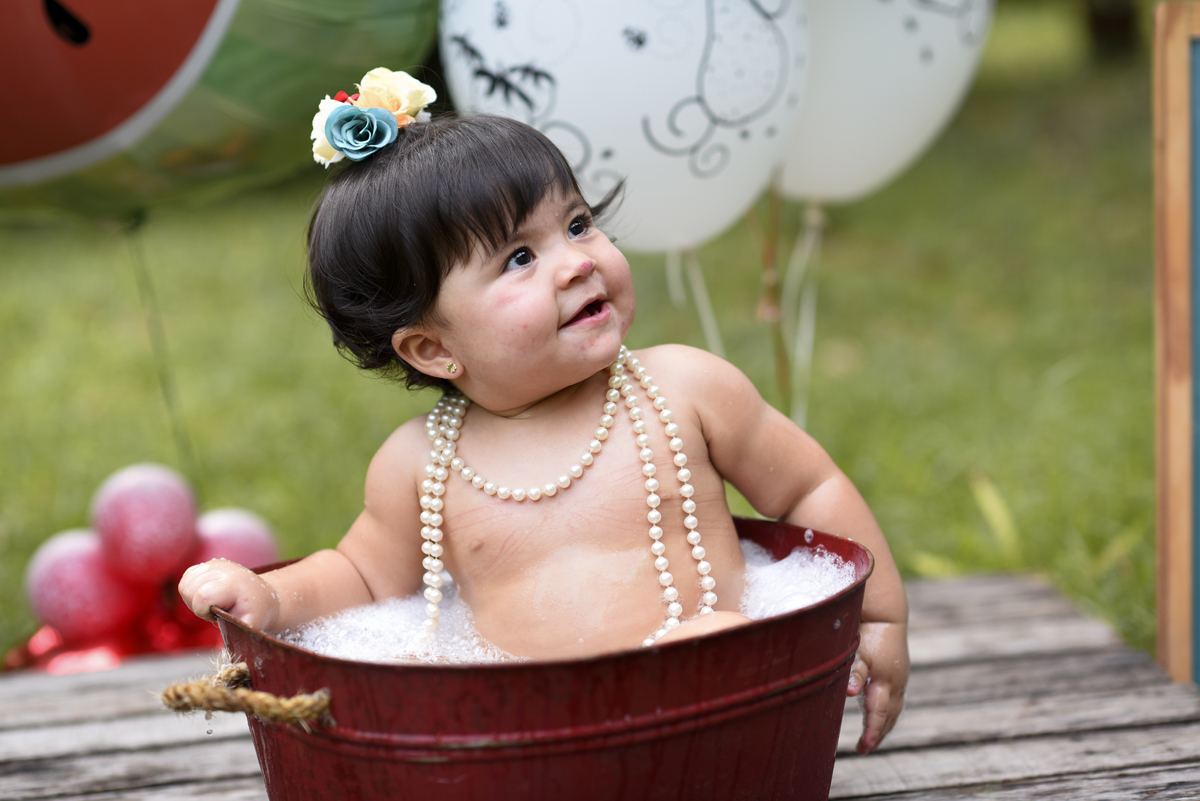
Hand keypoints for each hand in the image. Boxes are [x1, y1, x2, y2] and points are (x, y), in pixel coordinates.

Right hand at [178, 559, 280, 630]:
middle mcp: (224, 569)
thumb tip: (229, 661)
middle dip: (196, 604)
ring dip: (193, 596)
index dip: (203, 610)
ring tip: (213, 602)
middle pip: (188, 588)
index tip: (217, 615)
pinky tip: (209, 594)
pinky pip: (187, 577)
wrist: (264, 597)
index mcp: (234, 584)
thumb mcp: (249, 627)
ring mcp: (216, 564)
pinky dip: (192, 588)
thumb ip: (235, 634)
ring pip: (185, 582)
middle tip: (215, 610)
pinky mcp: (211, 563)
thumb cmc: (256, 615)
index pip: (201, 595)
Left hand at [846, 621, 908, 753]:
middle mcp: (895, 683)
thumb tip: (850, 693)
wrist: (887, 616)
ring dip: (884, 726)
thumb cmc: (868, 633)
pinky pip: (895, 701)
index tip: (864, 746)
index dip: (872, 731)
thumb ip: (855, 673)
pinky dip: (888, 714)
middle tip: (865, 749)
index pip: (878, 713)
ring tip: (872, 740)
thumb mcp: (858, 652)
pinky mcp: (899, 675)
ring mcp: (899, 679)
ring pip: (894, 710)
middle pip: (888, 716)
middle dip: (877, 734)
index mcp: (884, 680)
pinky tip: (881, 719)